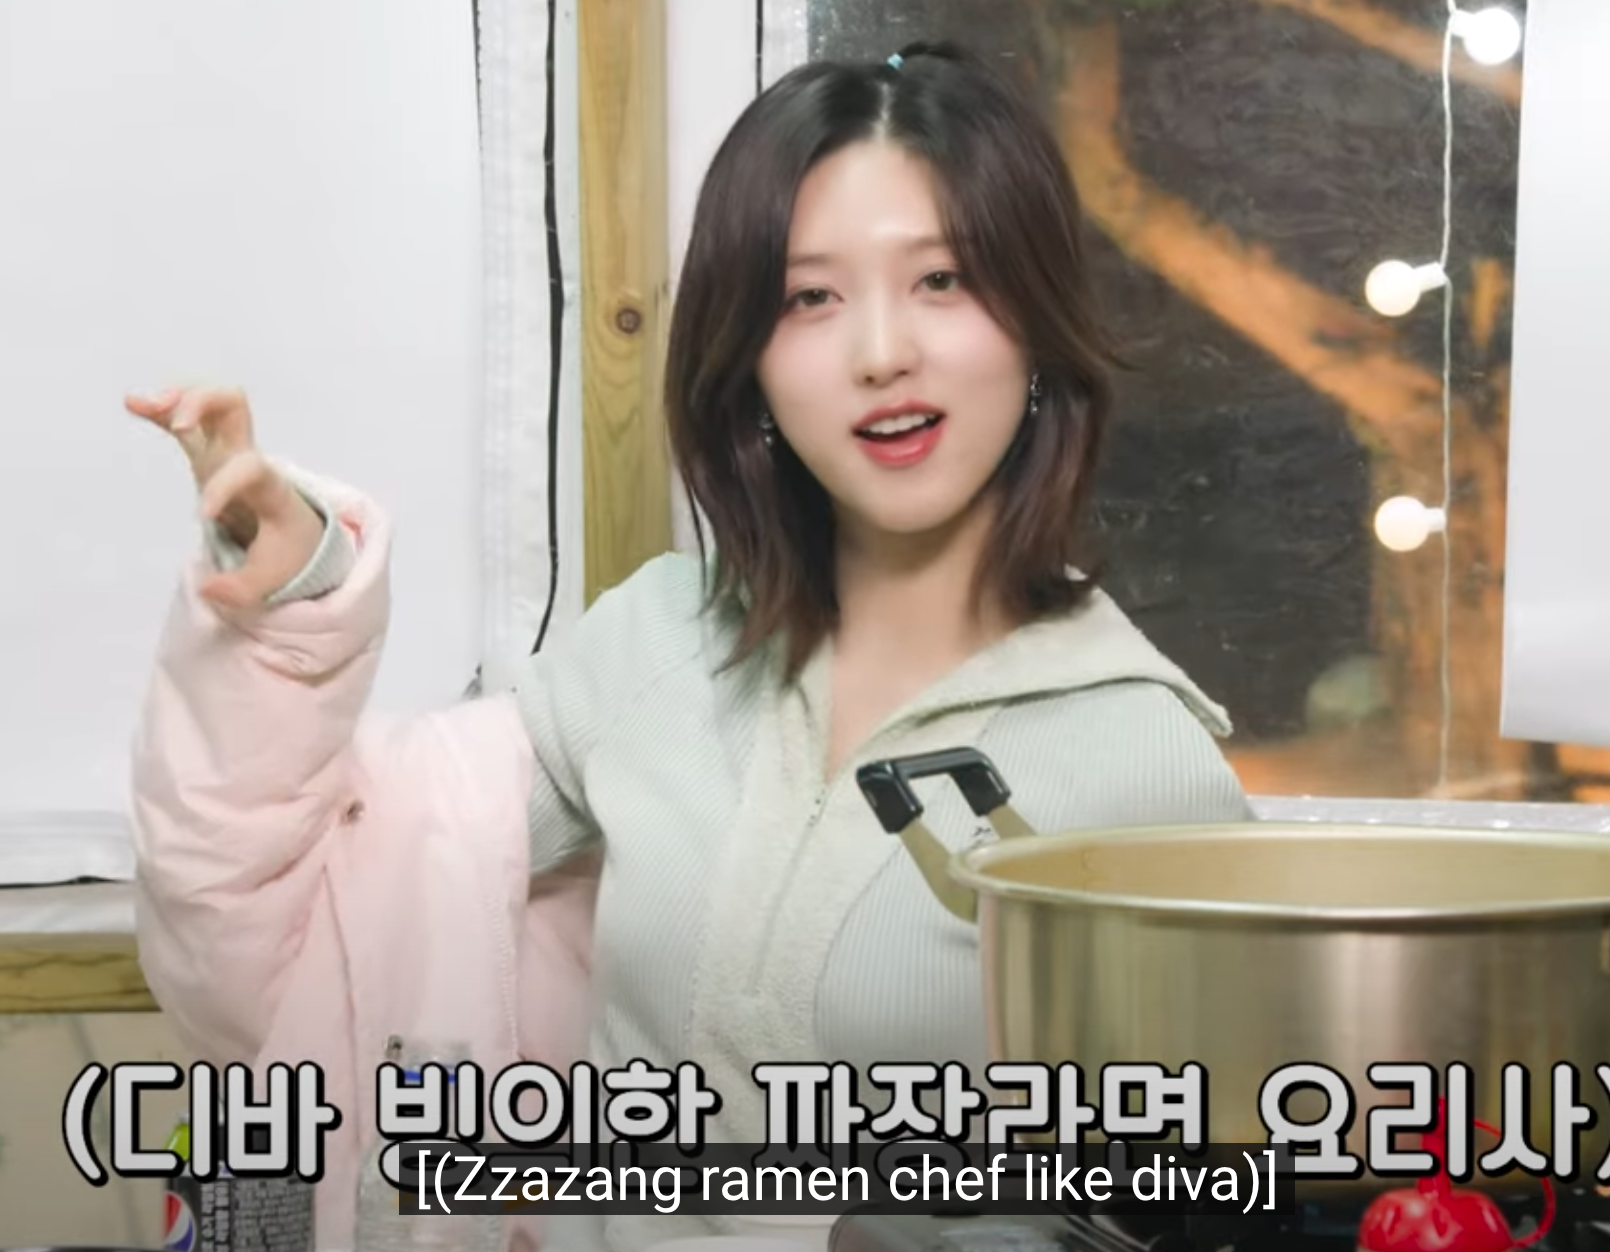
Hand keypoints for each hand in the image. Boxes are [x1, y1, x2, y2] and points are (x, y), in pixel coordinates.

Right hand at [125, 385, 325, 607]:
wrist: (298, 533)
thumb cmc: (287, 549)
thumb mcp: (272, 578)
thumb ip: (240, 589)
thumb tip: (207, 587)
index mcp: (270, 487)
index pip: (252, 470)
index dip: (226, 485)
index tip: (204, 514)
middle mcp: (247, 458)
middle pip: (234, 407)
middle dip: (205, 405)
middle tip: (181, 426)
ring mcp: (226, 450)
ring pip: (208, 404)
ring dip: (178, 398)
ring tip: (144, 404)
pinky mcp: (206, 453)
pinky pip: (184, 422)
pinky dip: (161, 409)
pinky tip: (133, 402)